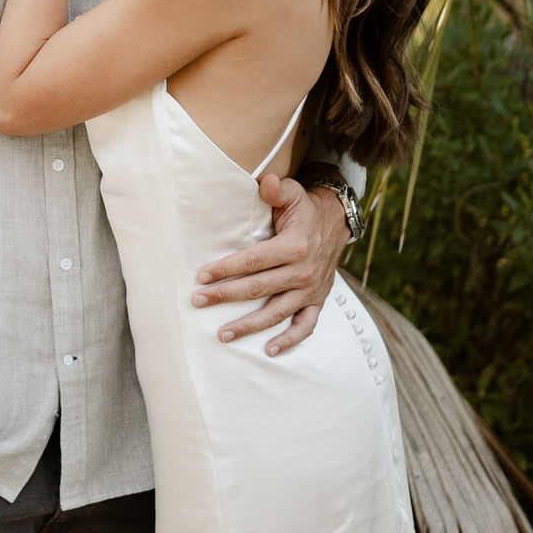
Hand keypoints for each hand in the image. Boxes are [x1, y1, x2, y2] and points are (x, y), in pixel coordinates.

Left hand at [190, 175, 347, 355]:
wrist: (335, 223)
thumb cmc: (303, 209)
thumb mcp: (293, 192)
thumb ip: (276, 189)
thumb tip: (263, 182)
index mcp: (295, 246)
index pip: (254, 260)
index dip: (227, 268)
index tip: (201, 276)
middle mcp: (303, 271)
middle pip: (259, 288)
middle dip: (226, 296)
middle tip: (198, 302)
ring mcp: (311, 290)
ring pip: (277, 313)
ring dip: (249, 325)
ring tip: (222, 334)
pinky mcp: (317, 301)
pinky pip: (305, 326)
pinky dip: (289, 341)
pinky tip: (268, 351)